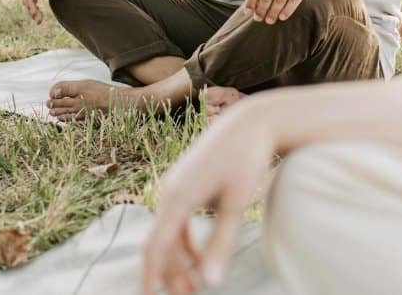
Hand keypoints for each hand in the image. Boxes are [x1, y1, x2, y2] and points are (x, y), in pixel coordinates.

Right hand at [142, 106, 276, 293]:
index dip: (151, 276)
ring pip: (169, 233)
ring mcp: (177, 186)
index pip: (156, 246)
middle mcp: (170, 191)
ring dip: (179, 260)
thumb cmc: (246, 159)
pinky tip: (199, 257)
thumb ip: (221, 244)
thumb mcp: (236, 204)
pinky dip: (186, 241)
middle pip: (161, 243)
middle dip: (170, 273)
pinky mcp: (187, 183)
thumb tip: (211, 283)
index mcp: (177, 197)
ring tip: (194, 286)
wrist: (250, 122)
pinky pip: (178, 220)